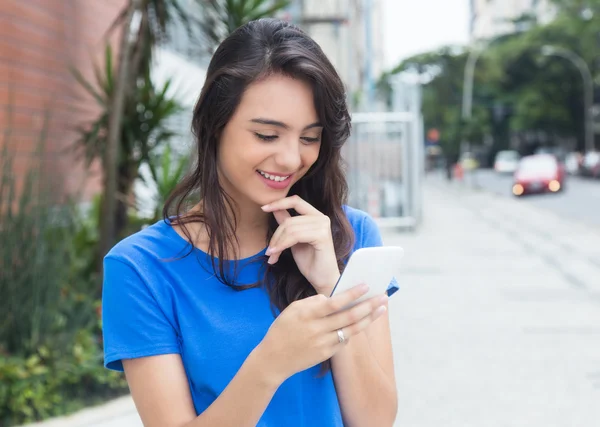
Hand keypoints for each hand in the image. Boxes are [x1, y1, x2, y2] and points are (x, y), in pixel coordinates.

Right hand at [256, 284, 387, 384]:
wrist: (273, 359)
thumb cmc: (282, 329)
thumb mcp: (292, 309)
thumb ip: (313, 302)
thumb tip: (332, 297)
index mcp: (308, 314)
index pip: (335, 302)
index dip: (352, 294)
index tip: (366, 285)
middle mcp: (317, 329)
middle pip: (349, 316)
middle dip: (369, 305)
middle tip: (383, 296)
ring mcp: (323, 343)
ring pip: (352, 329)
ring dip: (369, 318)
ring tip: (381, 309)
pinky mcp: (326, 354)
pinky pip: (345, 340)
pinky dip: (355, 330)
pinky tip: (363, 322)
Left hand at [262, 195, 339, 293]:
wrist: (322, 280)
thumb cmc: (309, 261)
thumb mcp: (293, 239)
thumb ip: (287, 222)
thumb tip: (274, 208)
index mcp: (316, 216)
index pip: (295, 201)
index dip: (279, 202)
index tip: (263, 208)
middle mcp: (322, 218)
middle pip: (289, 220)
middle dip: (275, 236)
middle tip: (269, 251)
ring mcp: (323, 226)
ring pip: (290, 228)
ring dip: (277, 243)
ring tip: (273, 255)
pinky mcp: (322, 236)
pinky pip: (295, 236)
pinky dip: (282, 245)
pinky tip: (277, 255)